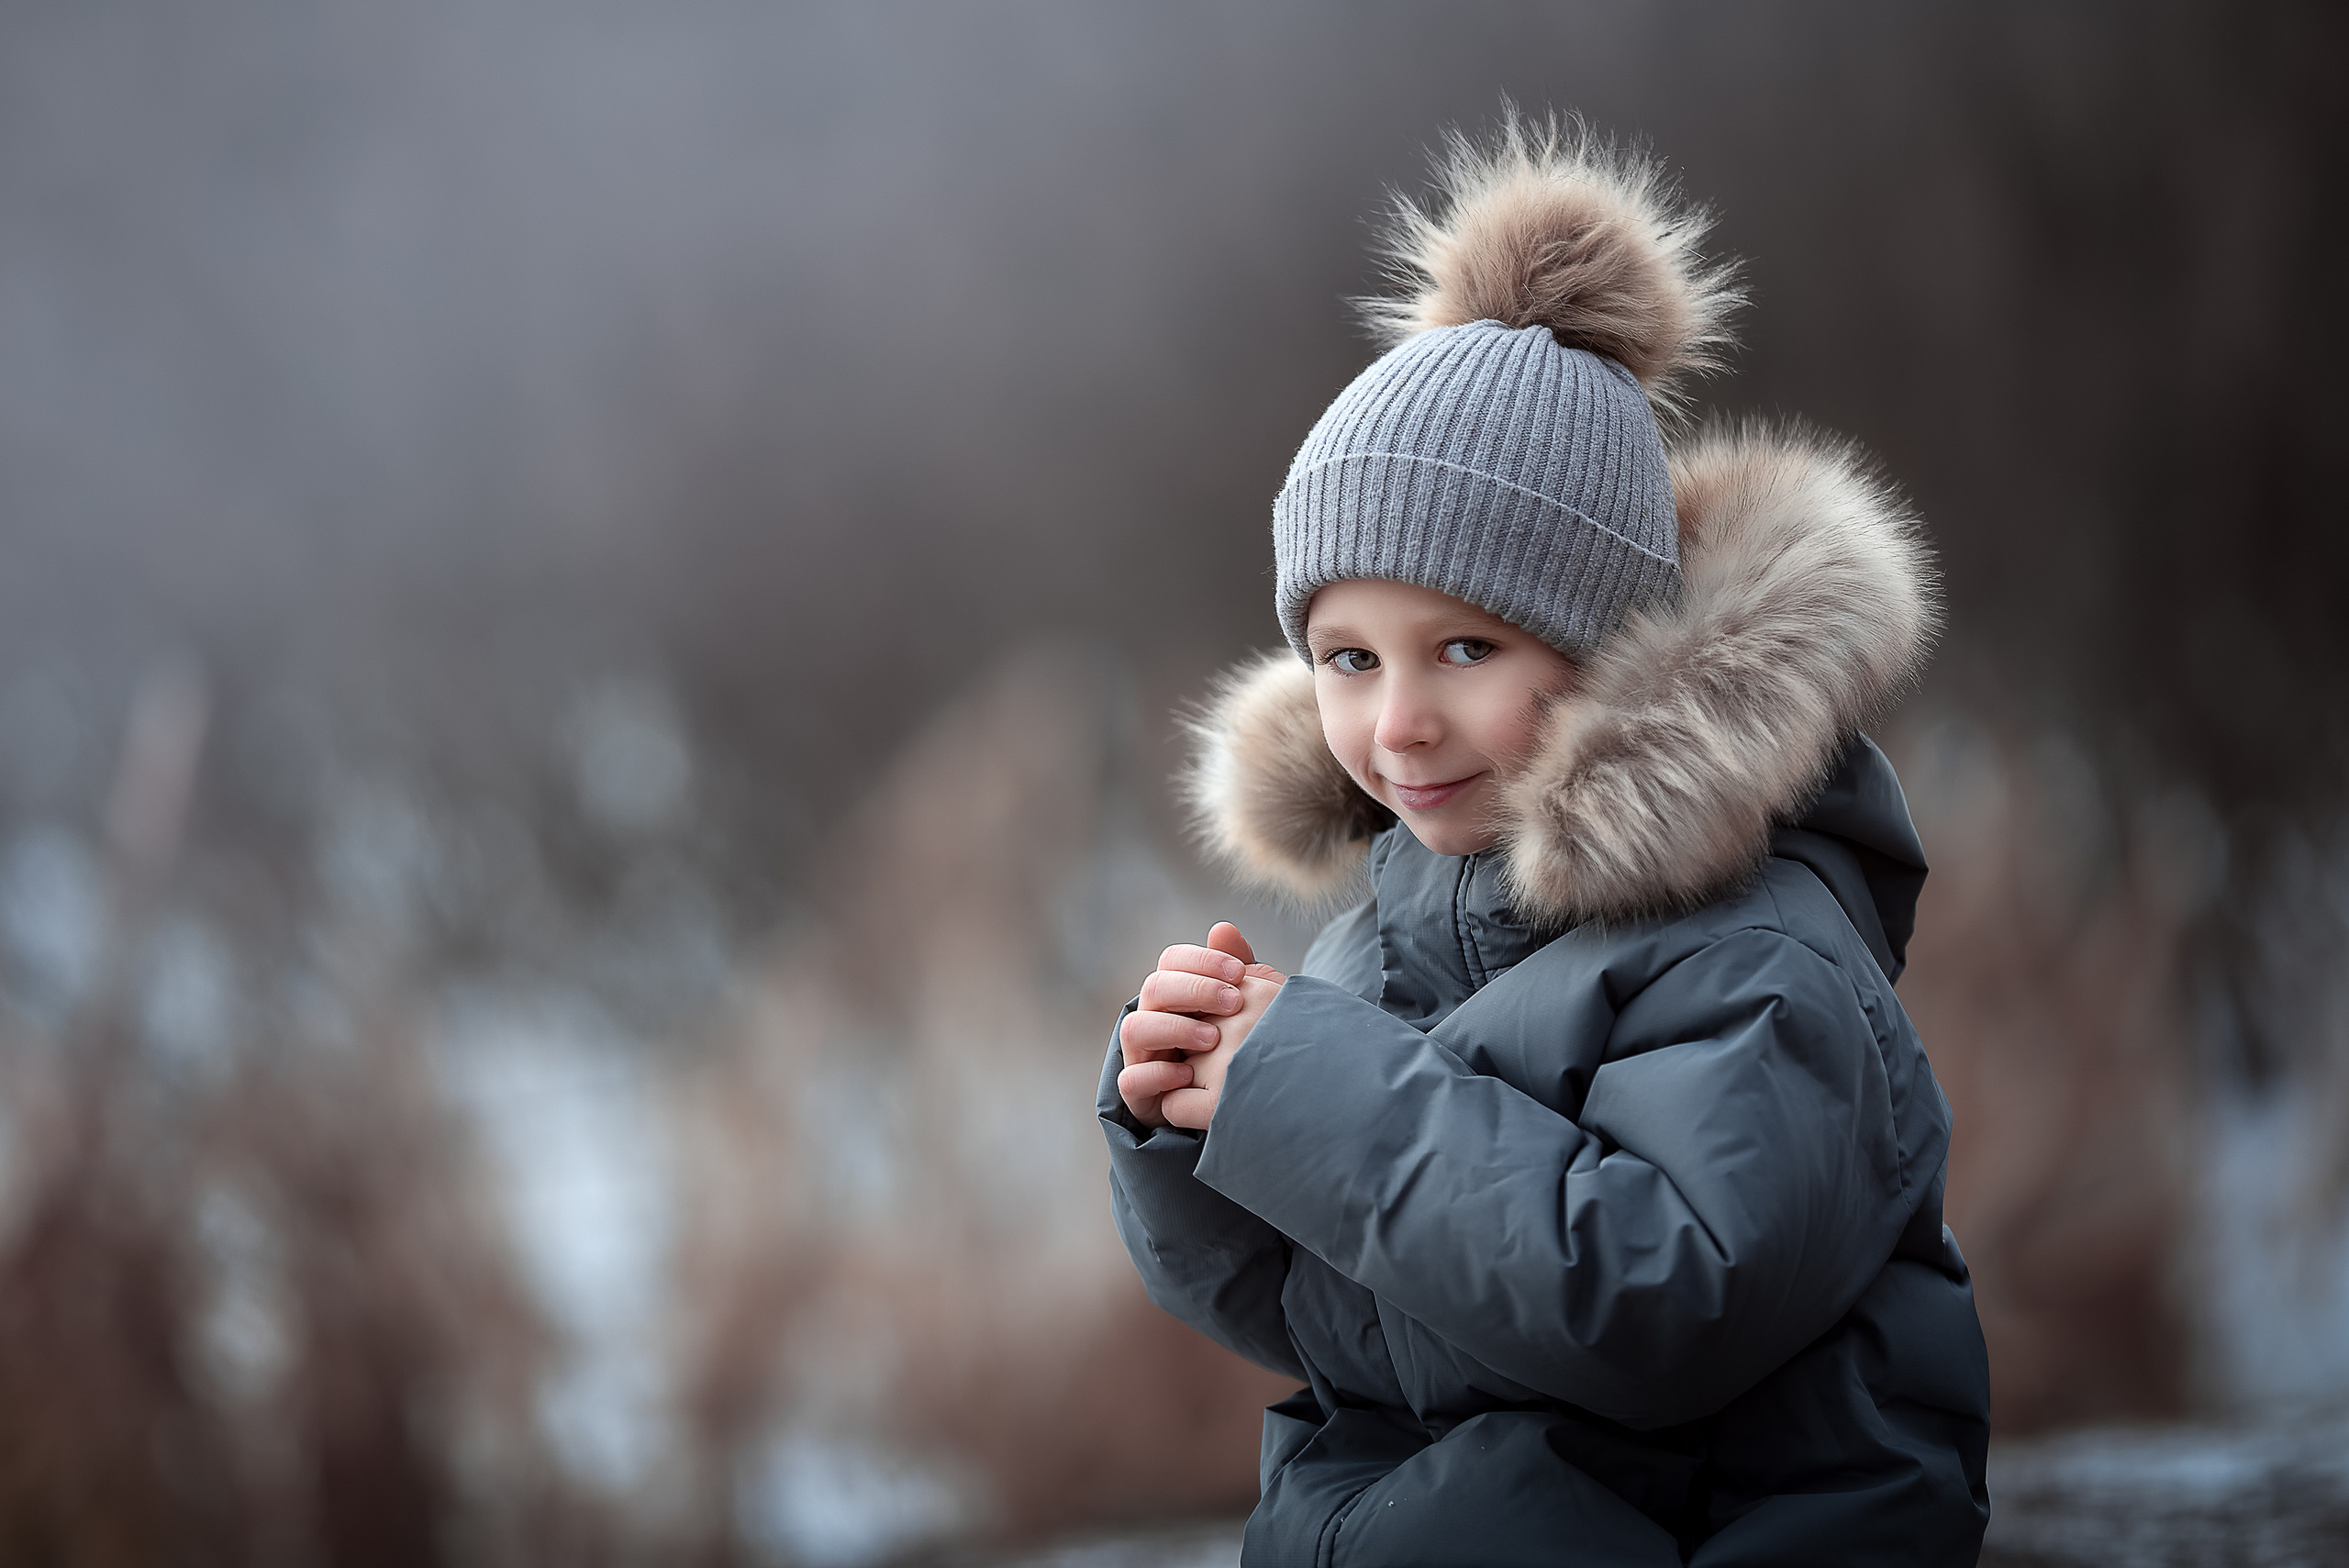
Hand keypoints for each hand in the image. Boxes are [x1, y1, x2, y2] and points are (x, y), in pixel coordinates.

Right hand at [1117, 922, 1284, 1131]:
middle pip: (1154, 988)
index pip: (1172, 961)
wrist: (1234, 1106)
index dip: (1202, 961)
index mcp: (1175, 994)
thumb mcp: (1244, 1010)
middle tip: (1233, 1003)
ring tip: (1212, 1040)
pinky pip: (1132, 1080)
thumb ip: (1236, 972)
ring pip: (1135, 1028)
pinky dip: (1159, 1074)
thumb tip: (1222, 928)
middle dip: (1194, 990)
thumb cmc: (1238, 1050)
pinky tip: (1190, 1075)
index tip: (1239, 973)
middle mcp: (1153, 1018)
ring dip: (1175, 1029)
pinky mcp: (1139, 1093)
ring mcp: (1141, 1055)